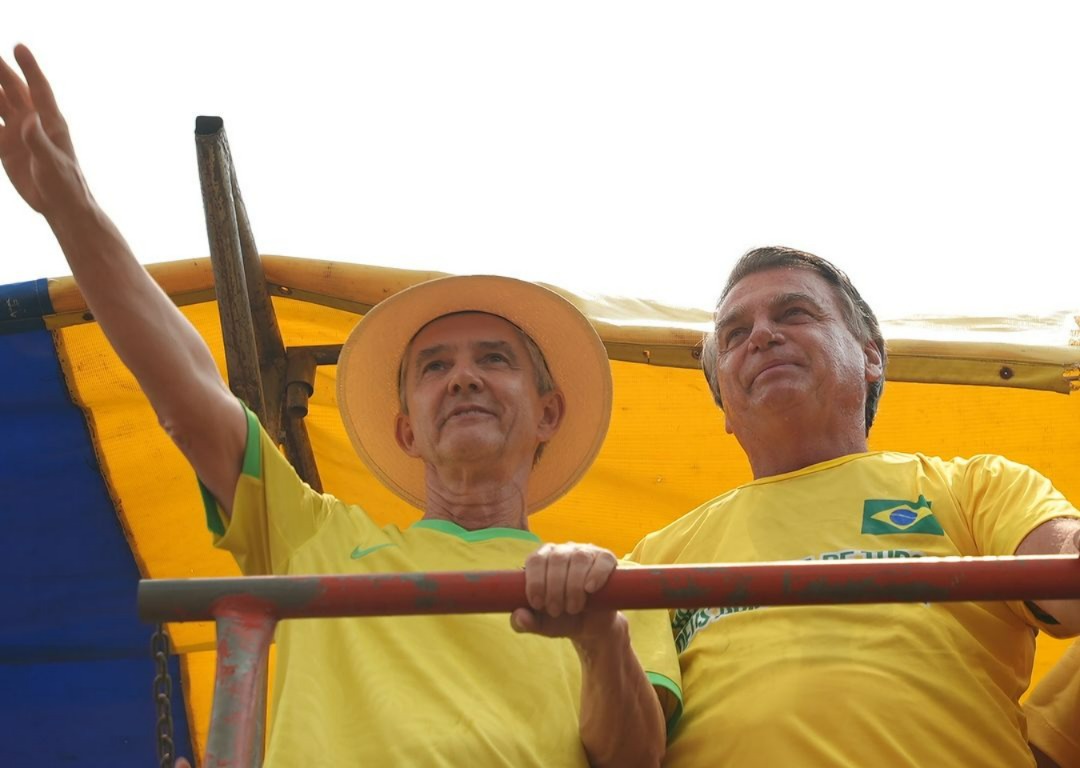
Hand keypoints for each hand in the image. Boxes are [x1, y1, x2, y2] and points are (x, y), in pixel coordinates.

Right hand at [0, 44, 88, 215]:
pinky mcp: (5, 147)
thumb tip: (30, 119)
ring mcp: (18, 133)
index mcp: (50, 121)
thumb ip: (40, 140)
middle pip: (13, 90)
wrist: (60, 206)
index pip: (38, 88)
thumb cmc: (65, 183)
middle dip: (0, 71)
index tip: (19, 46)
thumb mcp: (53, 162)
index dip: (29, 67)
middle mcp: (33, 122)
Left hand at [511, 542, 619, 647]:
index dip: (535, 581)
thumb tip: (518, 615)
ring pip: (579, 558)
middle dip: (554, 588)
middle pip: (557, 559)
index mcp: (543, 559)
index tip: (537, 604)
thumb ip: (524, 623)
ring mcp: (586, 552)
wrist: (591, 627)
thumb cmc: (562, 620)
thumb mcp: (541, 625)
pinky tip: (590, 589)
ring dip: (574, 585)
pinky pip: (603, 560)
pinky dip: (596, 574)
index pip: (535, 560)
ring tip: (573, 608)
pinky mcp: (606, 560)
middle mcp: (563, 551)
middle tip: (556, 610)